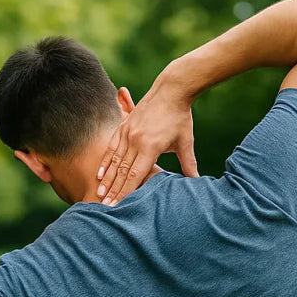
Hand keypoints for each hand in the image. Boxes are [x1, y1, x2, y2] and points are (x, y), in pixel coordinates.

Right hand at [95, 75, 198, 205]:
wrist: (171, 89)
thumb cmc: (180, 117)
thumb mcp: (185, 142)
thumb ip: (189, 164)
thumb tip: (197, 182)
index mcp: (150, 146)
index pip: (135, 176)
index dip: (126, 192)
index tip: (118, 205)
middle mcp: (136, 140)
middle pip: (121, 172)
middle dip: (113, 191)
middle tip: (105, 207)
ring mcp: (128, 132)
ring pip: (114, 160)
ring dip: (106, 179)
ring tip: (99, 193)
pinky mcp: (124, 125)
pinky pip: (112, 147)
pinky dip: (106, 161)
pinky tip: (100, 173)